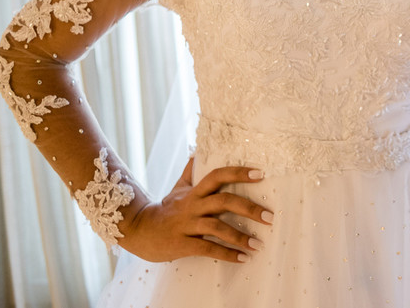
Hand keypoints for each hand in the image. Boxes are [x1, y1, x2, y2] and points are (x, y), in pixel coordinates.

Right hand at [118, 158, 272, 262]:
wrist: (139, 232)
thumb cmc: (165, 209)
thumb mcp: (178, 188)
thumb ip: (191, 172)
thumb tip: (197, 150)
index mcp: (194, 191)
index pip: (217, 175)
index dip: (238, 172)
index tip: (261, 174)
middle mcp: (192, 205)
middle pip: (223, 201)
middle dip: (249, 208)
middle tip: (270, 216)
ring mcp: (187, 225)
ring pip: (217, 227)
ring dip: (240, 237)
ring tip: (258, 244)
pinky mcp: (182, 244)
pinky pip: (207, 248)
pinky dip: (226, 254)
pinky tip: (242, 258)